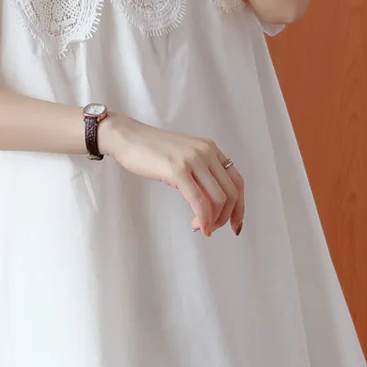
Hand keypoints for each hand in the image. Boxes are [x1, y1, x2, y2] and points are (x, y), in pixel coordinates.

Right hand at [98, 113, 243, 235]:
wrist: (127, 137)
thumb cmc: (151, 151)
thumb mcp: (184, 157)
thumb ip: (199, 173)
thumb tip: (210, 204)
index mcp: (211, 149)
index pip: (237, 181)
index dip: (239, 207)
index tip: (235, 225)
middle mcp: (207, 152)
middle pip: (231, 193)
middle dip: (226, 217)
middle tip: (213, 228)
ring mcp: (193, 160)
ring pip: (218, 199)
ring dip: (213, 220)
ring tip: (201, 227)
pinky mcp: (178, 170)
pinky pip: (199, 201)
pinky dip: (203, 218)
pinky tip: (198, 226)